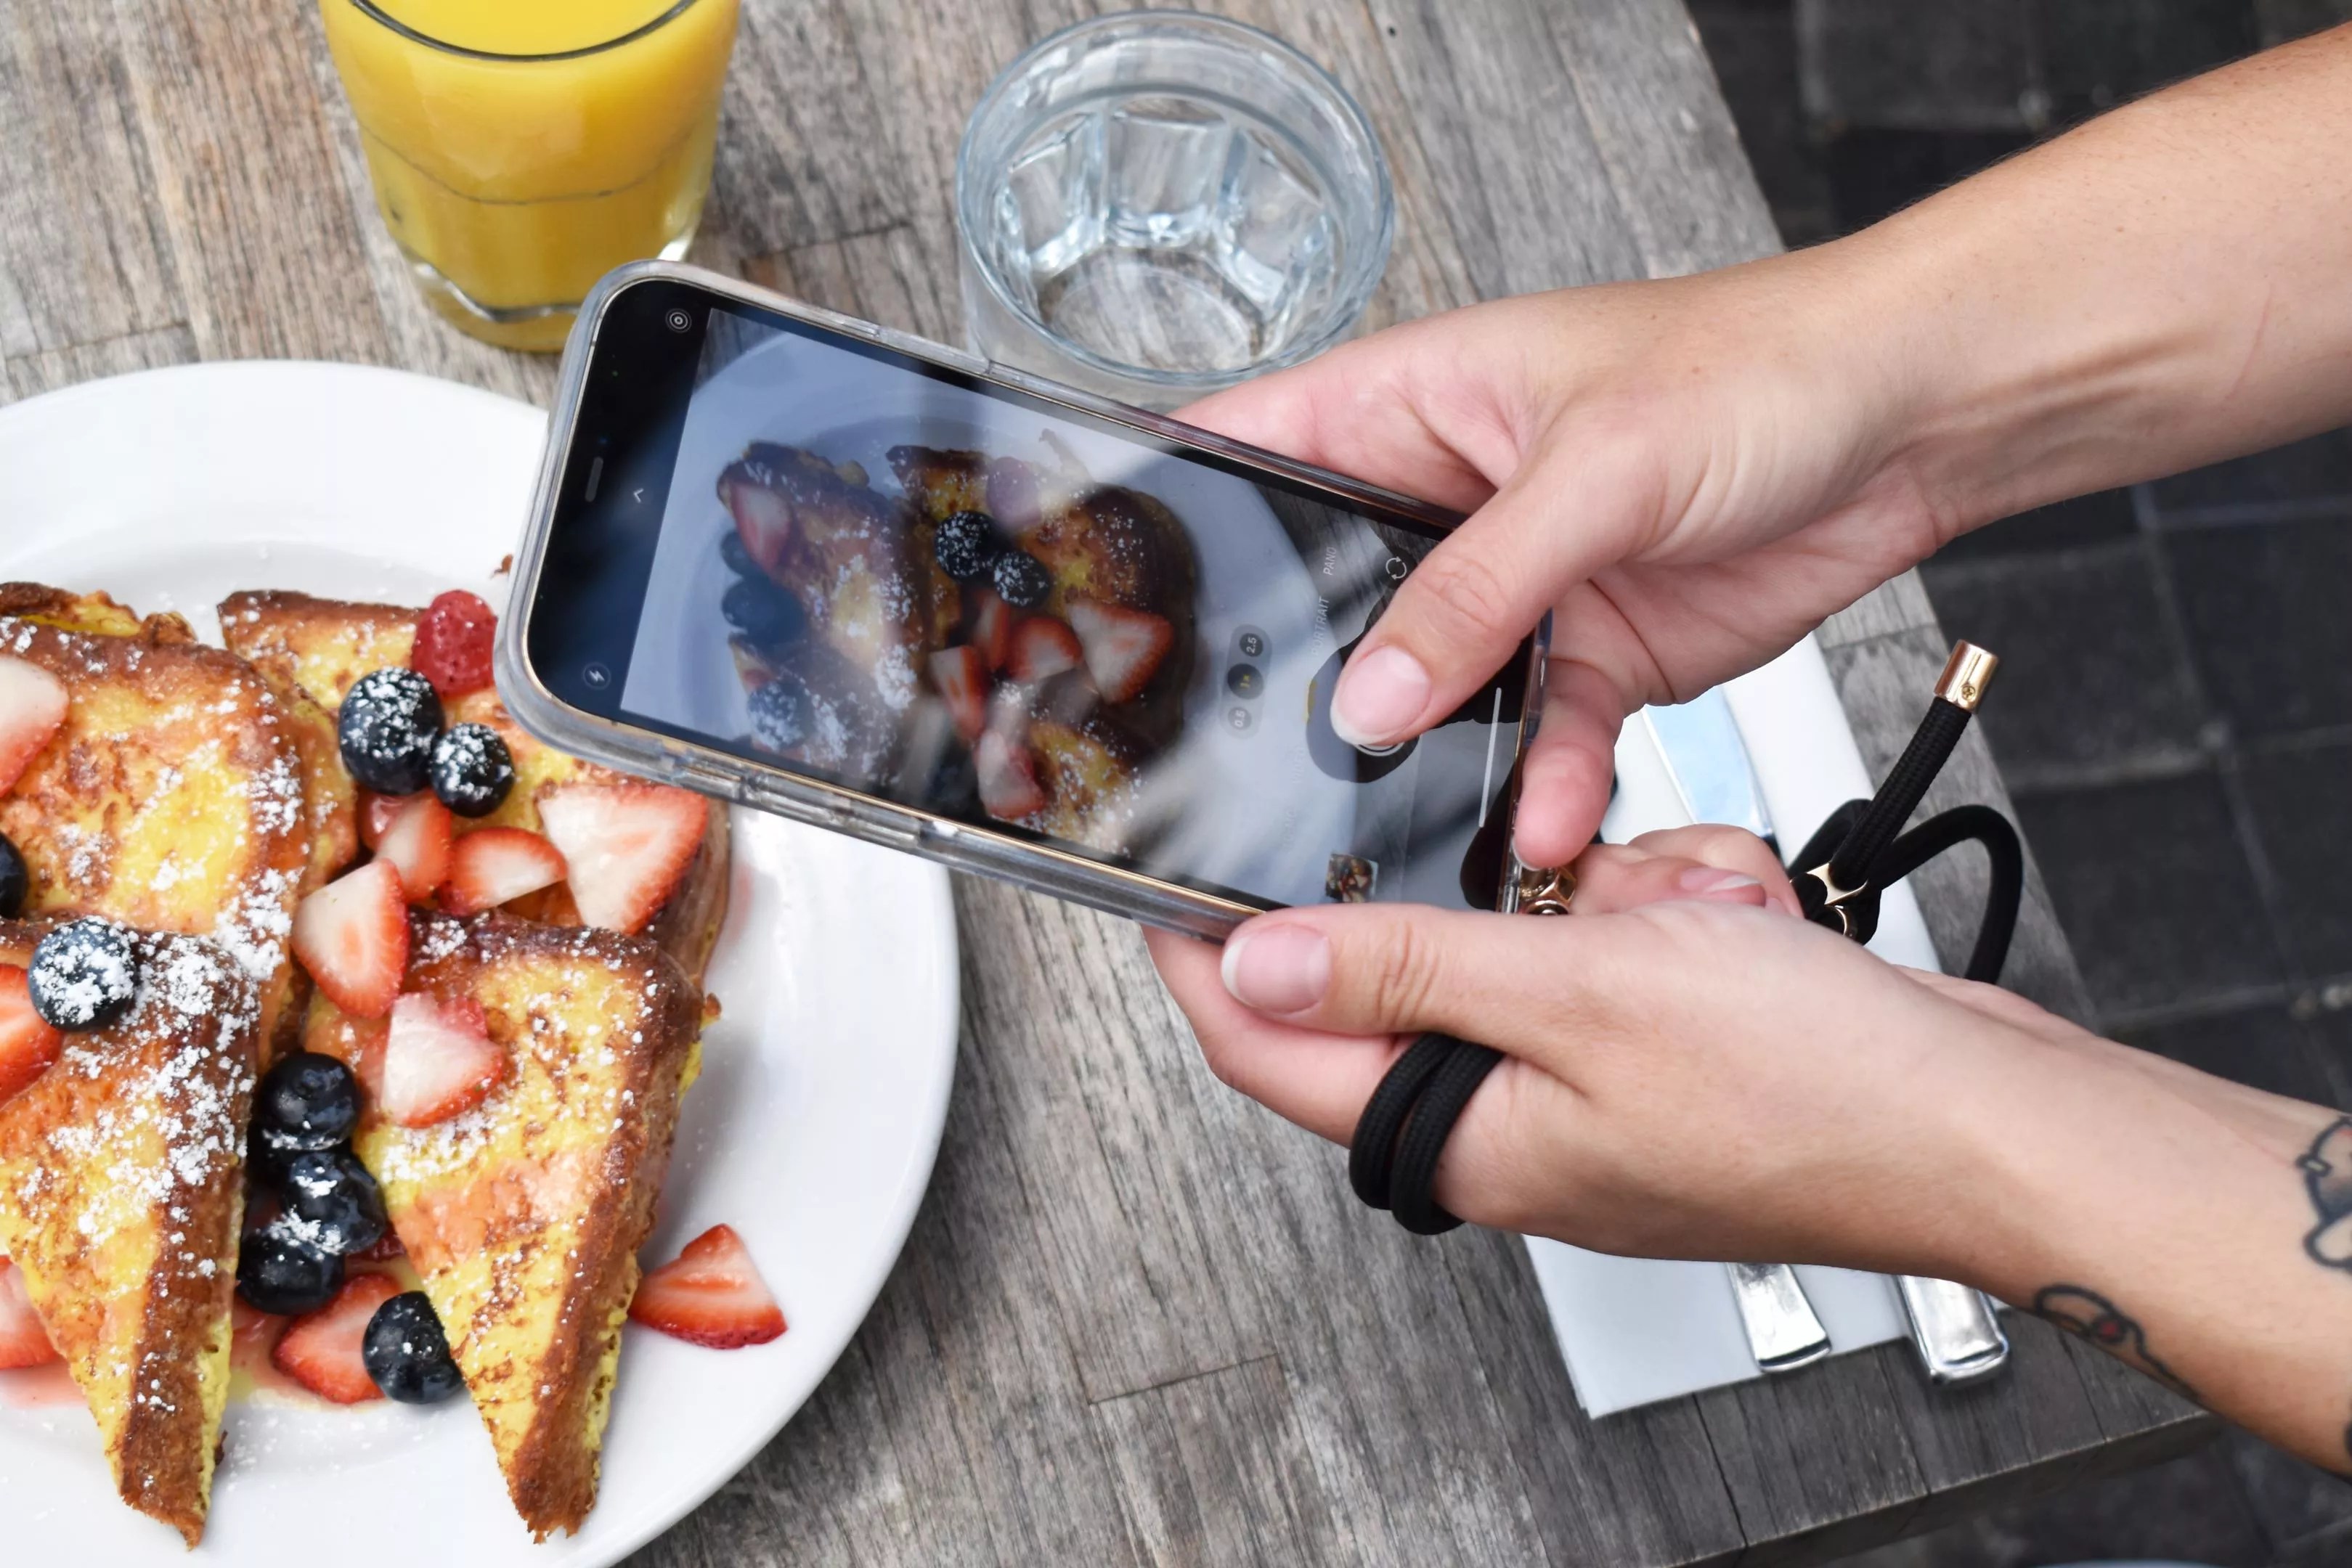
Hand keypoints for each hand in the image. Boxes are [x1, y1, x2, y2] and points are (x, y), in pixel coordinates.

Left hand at [1148, 825, 2085, 1273]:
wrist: (1988, 1119)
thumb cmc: (1817, 1092)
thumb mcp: (1579, 991)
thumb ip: (1404, 969)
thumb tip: (1258, 960)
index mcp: (1462, 1137)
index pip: (1270, 1043)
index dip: (1206, 957)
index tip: (1169, 879)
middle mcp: (1512, 1122)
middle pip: (1417, 965)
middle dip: (1485, 891)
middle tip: (1561, 865)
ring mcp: (1591, 1082)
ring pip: (1530, 931)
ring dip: (1605, 891)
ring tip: (1689, 908)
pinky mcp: (1663, 1042)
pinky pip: (1616, 939)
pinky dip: (1671, 905)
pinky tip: (1733, 917)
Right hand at [1175, 265, 1947, 866]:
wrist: (1911, 419)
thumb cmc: (1755, 368)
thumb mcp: (1593, 470)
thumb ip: (1472, 591)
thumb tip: (1371, 697)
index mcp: (1404, 406)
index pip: (1244, 456)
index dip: (1174, 527)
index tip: (1121, 617)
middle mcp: (1439, 501)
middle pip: (1325, 609)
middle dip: (1305, 694)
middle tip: (1269, 775)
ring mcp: (1510, 587)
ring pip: (1429, 699)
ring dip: (1432, 767)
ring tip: (1423, 833)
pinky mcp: (1585, 654)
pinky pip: (1533, 739)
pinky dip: (1538, 787)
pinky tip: (1545, 825)